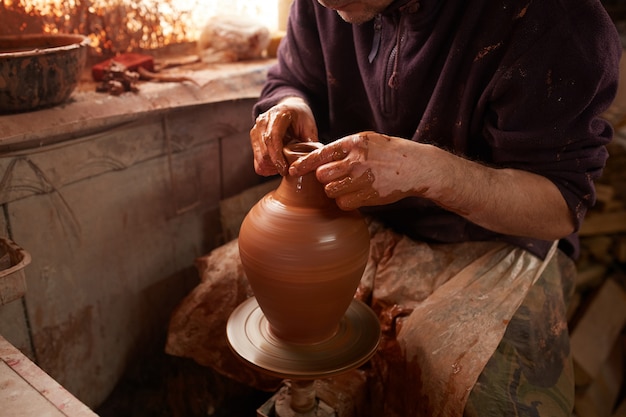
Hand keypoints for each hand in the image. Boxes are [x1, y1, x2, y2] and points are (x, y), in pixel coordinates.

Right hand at [250, 97, 317, 175]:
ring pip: (259, 157)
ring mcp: (256, 129)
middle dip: (276, 165)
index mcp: (278, 114)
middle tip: (289, 170)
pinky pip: (257, 161)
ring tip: (284, 165)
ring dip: (272, 167)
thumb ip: (310, 143)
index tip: (285, 169)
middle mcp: (263, 121)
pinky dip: (266, 167)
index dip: (277, 156)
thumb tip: (309, 162)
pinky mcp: (253, 138)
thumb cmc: (301, 118)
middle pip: (264, 150)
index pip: (272, 137)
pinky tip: (277, 163)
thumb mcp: (310, 127)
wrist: (289, 109)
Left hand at [288, 131, 418, 209]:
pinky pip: (343, 203)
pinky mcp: (367, 196)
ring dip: (335, 191)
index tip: (292, 170)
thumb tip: (320, 159)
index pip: (320, 154)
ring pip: (331, 191)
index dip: (303, 164)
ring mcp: (361, 179)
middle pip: (322, 176)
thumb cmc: (389, 153)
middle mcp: (356, 161)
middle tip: (338, 177)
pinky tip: (356, 194)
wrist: (415, 167)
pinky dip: (346, 201)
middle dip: (326, 178)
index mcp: (353, 143)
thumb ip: (345, 148)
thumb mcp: (367, 140)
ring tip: (349, 185)